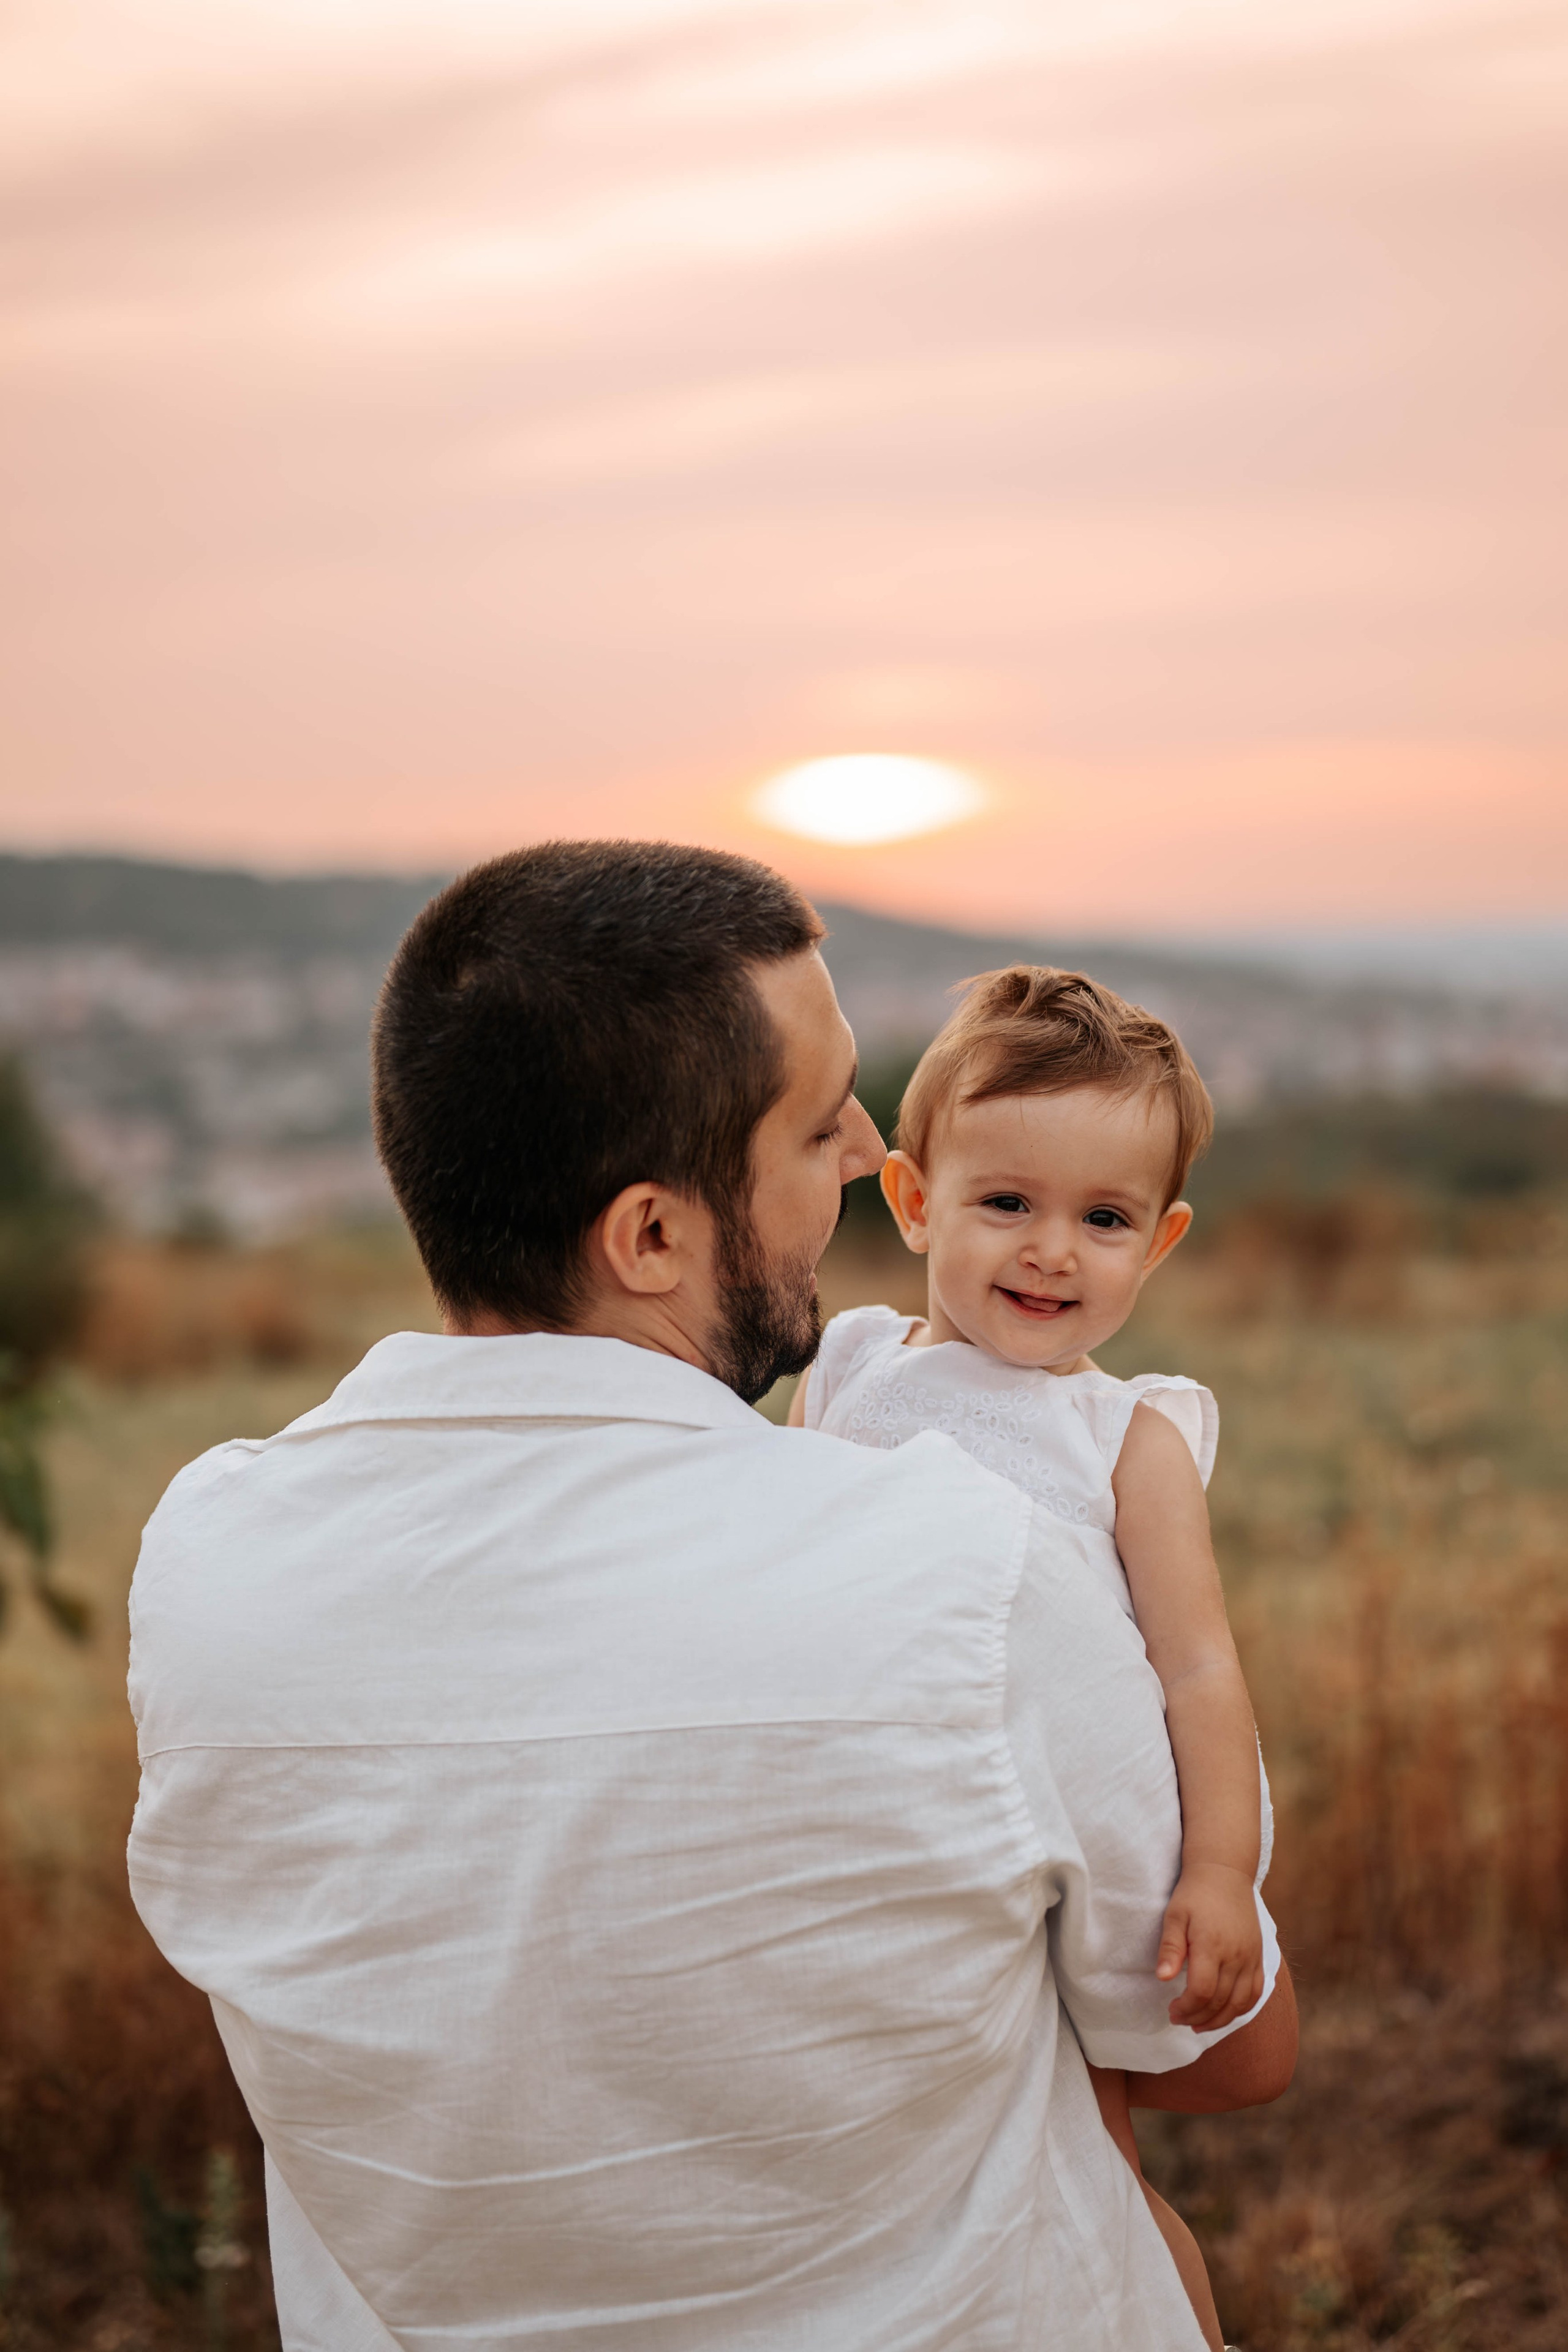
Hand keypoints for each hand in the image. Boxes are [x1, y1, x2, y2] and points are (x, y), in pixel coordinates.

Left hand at [1156, 1862, 1263, 2030]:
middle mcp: (1236, 1955)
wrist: (1225, 1873)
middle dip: (1198, 2017)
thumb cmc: (1194, 1894)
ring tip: (1199, 2024)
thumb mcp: (1175, 1915)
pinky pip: (1255, 1993)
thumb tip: (1162, 1978)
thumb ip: (1170, 1948)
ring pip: (1240, 2003)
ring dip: (1220, 2020)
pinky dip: (1241, 2009)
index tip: (1171, 2010)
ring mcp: (1251, 1957)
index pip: (1202, 1991)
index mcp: (1212, 1945)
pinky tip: (1225, 2013)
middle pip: (1220, 2002)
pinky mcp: (1259, 1957)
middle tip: (1179, 2019)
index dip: (1186, 2008)